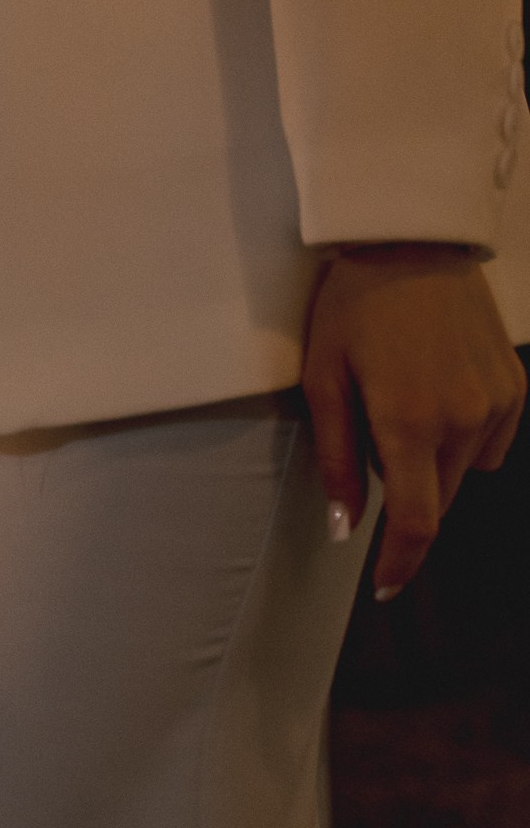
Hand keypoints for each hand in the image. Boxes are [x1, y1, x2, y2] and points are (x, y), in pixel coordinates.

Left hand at [302, 245, 524, 597]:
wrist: (413, 243)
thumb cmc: (351, 308)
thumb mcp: (323, 378)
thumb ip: (335, 457)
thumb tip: (344, 527)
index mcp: (410, 425)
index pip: (415, 521)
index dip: (401, 563)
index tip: (385, 590)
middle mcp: (465, 423)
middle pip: (436, 497)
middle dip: (402, 493)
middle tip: (369, 435)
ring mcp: (500, 405)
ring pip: (464, 471)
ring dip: (431, 463)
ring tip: (399, 401)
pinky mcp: (518, 387)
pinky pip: (490, 441)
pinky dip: (461, 436)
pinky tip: (435, 390)